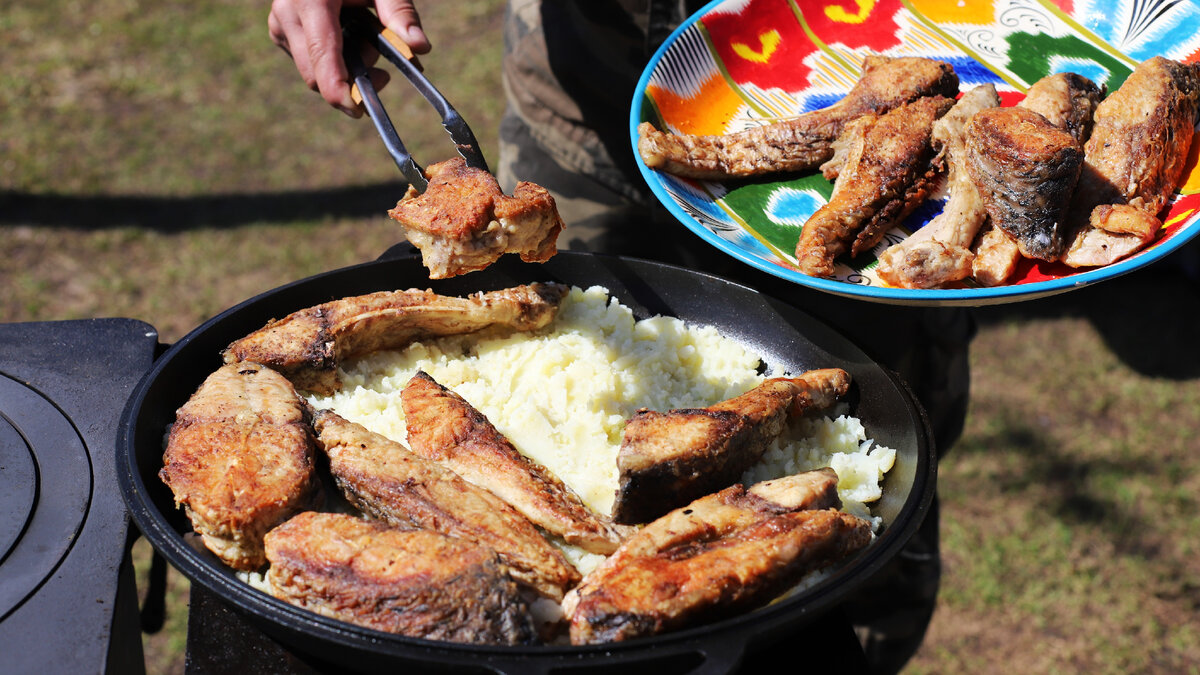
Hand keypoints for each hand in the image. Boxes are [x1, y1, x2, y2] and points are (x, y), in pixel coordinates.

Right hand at [268, 0, 430, 116]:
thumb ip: (401, 12)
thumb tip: (421, 48)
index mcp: (310, 0)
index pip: (323, 56)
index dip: (338, 90)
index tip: (359, 110)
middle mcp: (287, 14)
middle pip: (316, 76)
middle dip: (353, 79)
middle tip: (382, 65)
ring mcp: (279, 25)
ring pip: (315, 73)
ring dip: (347, 67)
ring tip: (363, 33)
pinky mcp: (280, 33)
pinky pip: (311, 63)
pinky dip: (335, 59)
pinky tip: (345, 32)